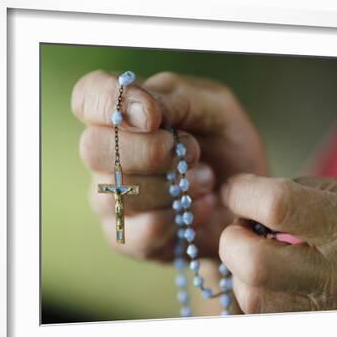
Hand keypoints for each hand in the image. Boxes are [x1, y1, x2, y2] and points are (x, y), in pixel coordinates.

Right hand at [71, 71, 266, 259]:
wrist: (249, 201)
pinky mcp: (126, 238)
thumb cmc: (228, 146)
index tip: (152, 117)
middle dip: (150, 151)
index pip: (87, 97)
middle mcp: (107, 156)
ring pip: (118, 192)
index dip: (109, 102)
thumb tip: (139, 113)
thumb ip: (175, 98)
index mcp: (123, 113)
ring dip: (173, 187)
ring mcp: (111, 199)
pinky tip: (201, 208)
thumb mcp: (215, 107)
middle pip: (92, 148)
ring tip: (206, 181)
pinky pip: (138, 232)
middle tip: (193, 153)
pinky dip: (178, 218)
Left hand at [219, 175, 336, 312]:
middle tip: (243, 228)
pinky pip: (263, 316)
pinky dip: (256, 294)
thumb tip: (251, 196)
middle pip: (254, 263)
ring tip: (259, 253)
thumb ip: (302, 190)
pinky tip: (272, 279)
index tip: (235, 190)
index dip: (242, 193)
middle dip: (233, 240)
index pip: (276, 206)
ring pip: (252, 298)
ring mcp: (327, 311)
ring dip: (241, 271)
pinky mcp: (316, 332)